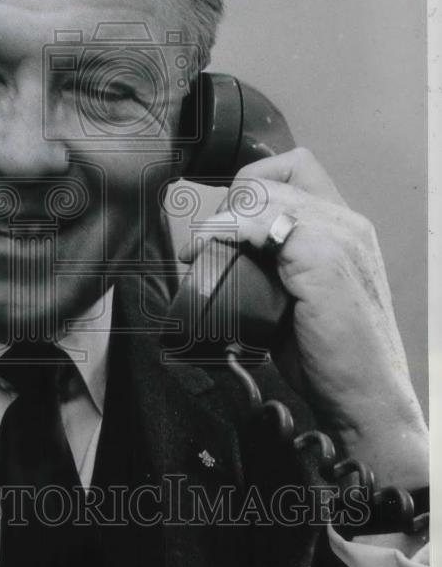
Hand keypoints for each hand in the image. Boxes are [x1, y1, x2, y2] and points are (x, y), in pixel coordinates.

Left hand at [178, 148, 427, 489]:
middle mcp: (348, 224)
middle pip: (271, 175)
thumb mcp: (301, 297)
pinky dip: (228, 231)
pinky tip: (212, 252)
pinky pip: (263, 221)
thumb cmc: (333, 357)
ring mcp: (340, 238)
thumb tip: (221, 257)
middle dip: (227, 203)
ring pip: (263, 193)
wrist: (366, 399)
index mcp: (346, 228)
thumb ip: (275, 267)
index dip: (249, 187)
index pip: (294, 167)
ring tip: (200, 253)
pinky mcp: (325, 259)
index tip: (222, 224)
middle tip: (204, 244)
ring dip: (222, 219)